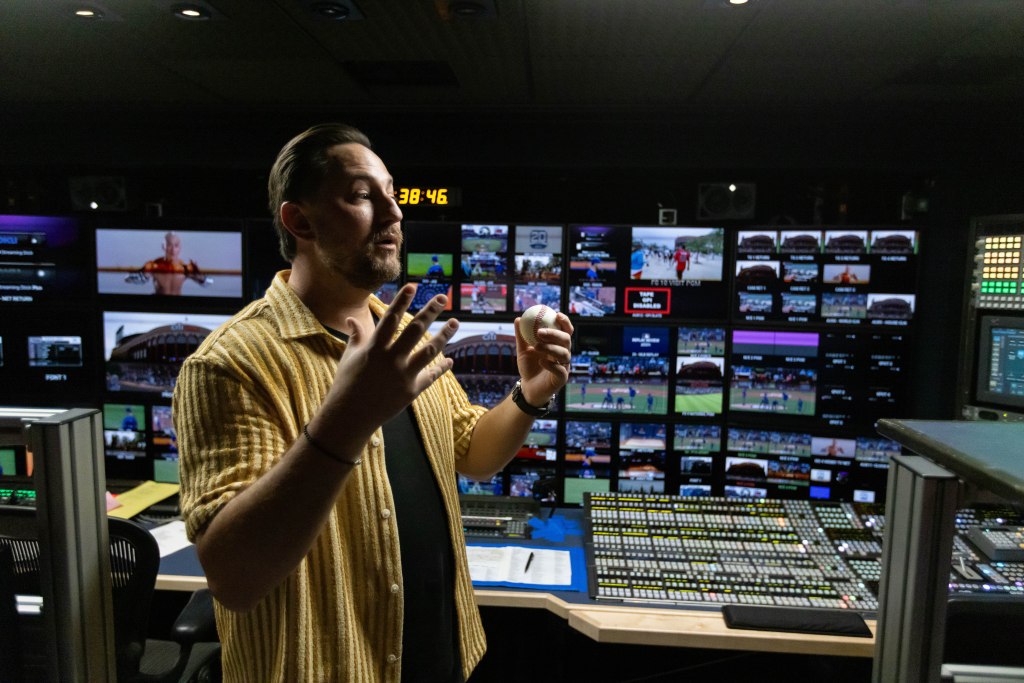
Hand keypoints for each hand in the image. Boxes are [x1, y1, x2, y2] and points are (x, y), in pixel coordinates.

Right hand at [322, 283, 456, 432]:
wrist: (350, 416)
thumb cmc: (346, 383)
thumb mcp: (349, 357)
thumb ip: (356, 336)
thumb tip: (352, 319)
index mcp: (374, 347)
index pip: (391, 319)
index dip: (402, 301)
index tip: (413, 286)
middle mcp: (391, 359)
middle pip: (415, 330)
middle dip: (430, 311)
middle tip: (443, 297)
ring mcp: (403, 375)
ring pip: (430, 351)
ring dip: (445, 335)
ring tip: (455, 322)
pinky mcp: (411, 391)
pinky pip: (430, 376)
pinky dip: (440, 368)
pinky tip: (450, 360)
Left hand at [514, 311, 572, 405]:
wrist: (527, 388)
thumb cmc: (529, 367)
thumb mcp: (523, 350)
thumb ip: (521, 336)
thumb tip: (518, 319)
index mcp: (557, 345)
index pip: (566, 331)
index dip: (565, 322)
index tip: (556, 314)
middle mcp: (563, 355)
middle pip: (566, 340)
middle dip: (555, 334)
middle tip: (540, 332)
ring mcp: (564, 367)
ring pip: (564, 355)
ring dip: (551, 348)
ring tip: (536, 346)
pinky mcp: (561, 380)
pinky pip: (560, 371)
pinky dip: (552, 365)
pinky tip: (541, 361)